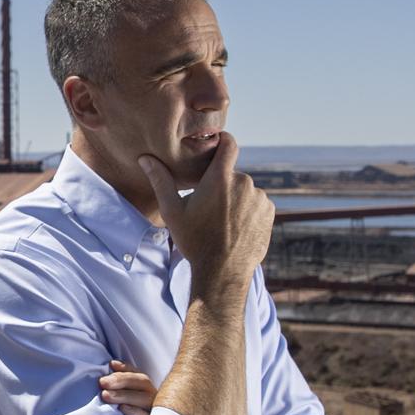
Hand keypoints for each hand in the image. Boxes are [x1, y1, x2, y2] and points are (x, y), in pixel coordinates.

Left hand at [98, 360, 157, 414]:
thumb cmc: (133, 412)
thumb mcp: (128, 395)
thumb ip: (121, 381)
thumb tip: (112, 365)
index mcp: (146, 387)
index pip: (137, 373)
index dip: (126, 368)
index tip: (111, 365)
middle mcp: (153, 395)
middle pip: (141, 382)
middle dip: (121, 380)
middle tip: (102, 382)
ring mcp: (155, 409)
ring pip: (143, 398)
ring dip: (123, 395)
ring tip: (105, 395)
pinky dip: (134, 411)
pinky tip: (121, 409)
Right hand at [137, 133, 274, 291]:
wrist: (222, 273)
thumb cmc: (194, 241)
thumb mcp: (172, 212)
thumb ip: (161, 181)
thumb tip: (145, 159)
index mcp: (220, 178)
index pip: (229, 143)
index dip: (222, 141)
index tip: (215, 146)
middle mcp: (244, 182)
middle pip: (232, 174)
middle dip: (222, 185)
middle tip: (208, 208)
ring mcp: (259, 198)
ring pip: (245, 190)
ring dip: (235, 199)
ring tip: (222, 222)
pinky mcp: (269, 212)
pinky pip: (257, 204)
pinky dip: (248, 211)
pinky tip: (235, 228)